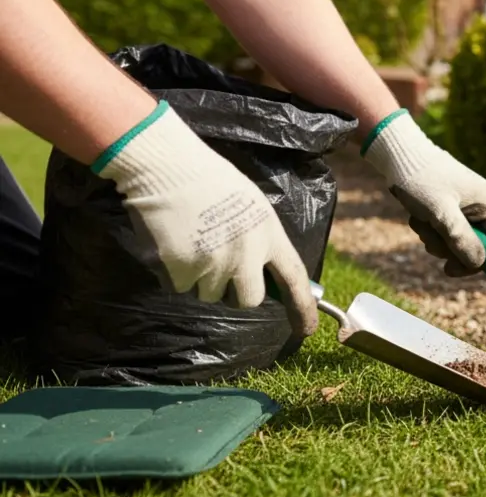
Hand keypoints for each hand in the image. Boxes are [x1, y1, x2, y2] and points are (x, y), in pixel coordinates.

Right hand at [93, 101, 318, 334]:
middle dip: (234, 292)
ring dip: (201, 278)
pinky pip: (181, 286)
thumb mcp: (251, 206)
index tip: (307, 329)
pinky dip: (176, 273)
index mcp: (269, 234)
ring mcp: (213, 265)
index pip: (294, 278)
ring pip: (210, 294)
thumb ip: (262, 240)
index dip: (303, 307)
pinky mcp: (181, 270)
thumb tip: (266, 272)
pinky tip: (174, 243)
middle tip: (220, 269)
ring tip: (193, 241)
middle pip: (248, 299)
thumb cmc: (210, 181)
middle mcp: (246, 254)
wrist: (167, 167)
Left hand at [361, 109, 485, 283]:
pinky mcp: (449, 209)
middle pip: (482, 246)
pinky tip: (419, 220)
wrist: (399, 155)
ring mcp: (465, 207)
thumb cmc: (420, 178)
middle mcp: (481, 206)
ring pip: (461, 242)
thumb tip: (478, 264)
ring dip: (441, 245)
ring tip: (423, 228)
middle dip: (461, 257)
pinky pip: (447, 234)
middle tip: (445, 268)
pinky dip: (433, 234)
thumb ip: (460, 237)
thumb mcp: (439, 211)